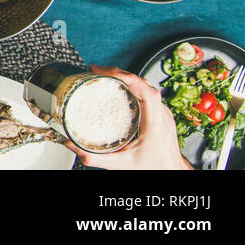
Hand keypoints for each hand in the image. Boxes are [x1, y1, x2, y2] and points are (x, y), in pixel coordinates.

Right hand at [65, 65, 192, 169]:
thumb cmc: (155, 168)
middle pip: (144, 84)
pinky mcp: (161, 115)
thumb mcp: (121, 165)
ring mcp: (163, 114)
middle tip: (99, 71)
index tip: (106, 72)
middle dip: (120, 73)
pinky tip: (121, 90)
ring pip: (146, 87)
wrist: (171, 172)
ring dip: (127, 79)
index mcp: (155, 123)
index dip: (127, 77)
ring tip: (108, 76)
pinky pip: (148, 94)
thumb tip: (73, 147)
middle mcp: (161, 115)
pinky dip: (132, 87)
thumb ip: (94, 158)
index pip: (146, 91)